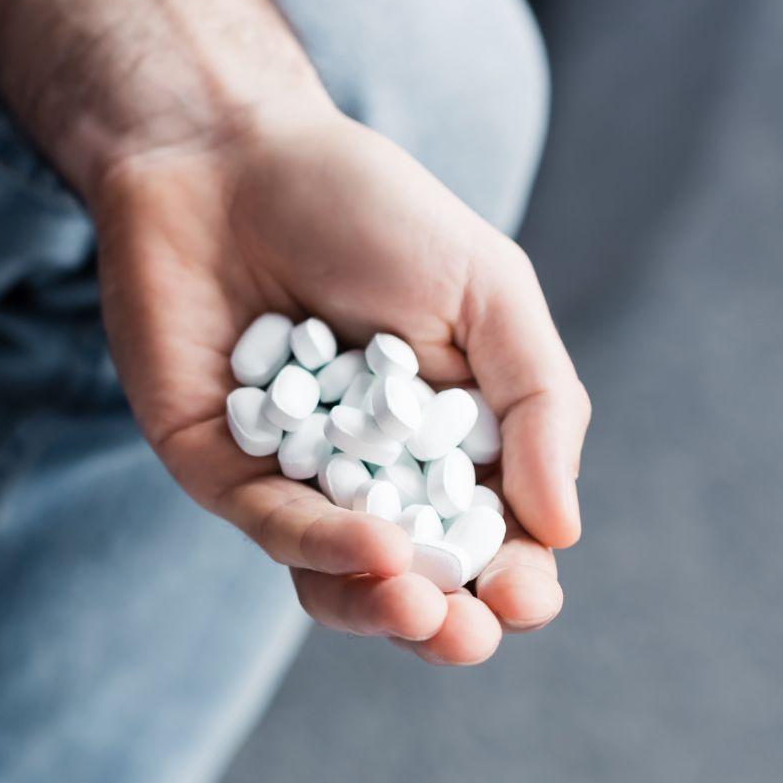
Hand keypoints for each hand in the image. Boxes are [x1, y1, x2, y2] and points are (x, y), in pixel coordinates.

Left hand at [97, 105, 590, 664]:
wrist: (227, 154)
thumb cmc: (368, 208)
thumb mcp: (487, 290)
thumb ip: (540, 403)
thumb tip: (564, 530)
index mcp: (452, 441)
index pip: (494, 540)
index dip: (517, 580)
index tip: (525, 587)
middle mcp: (373, 474)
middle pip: (420, 582)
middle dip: (453, 621)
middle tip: (474, 628)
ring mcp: (292, 479)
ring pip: (339, 581)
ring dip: (383, 609)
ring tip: (421, 607)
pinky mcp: (218, 468)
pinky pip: (271, 526)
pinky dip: (321, 544)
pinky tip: (371, 547)